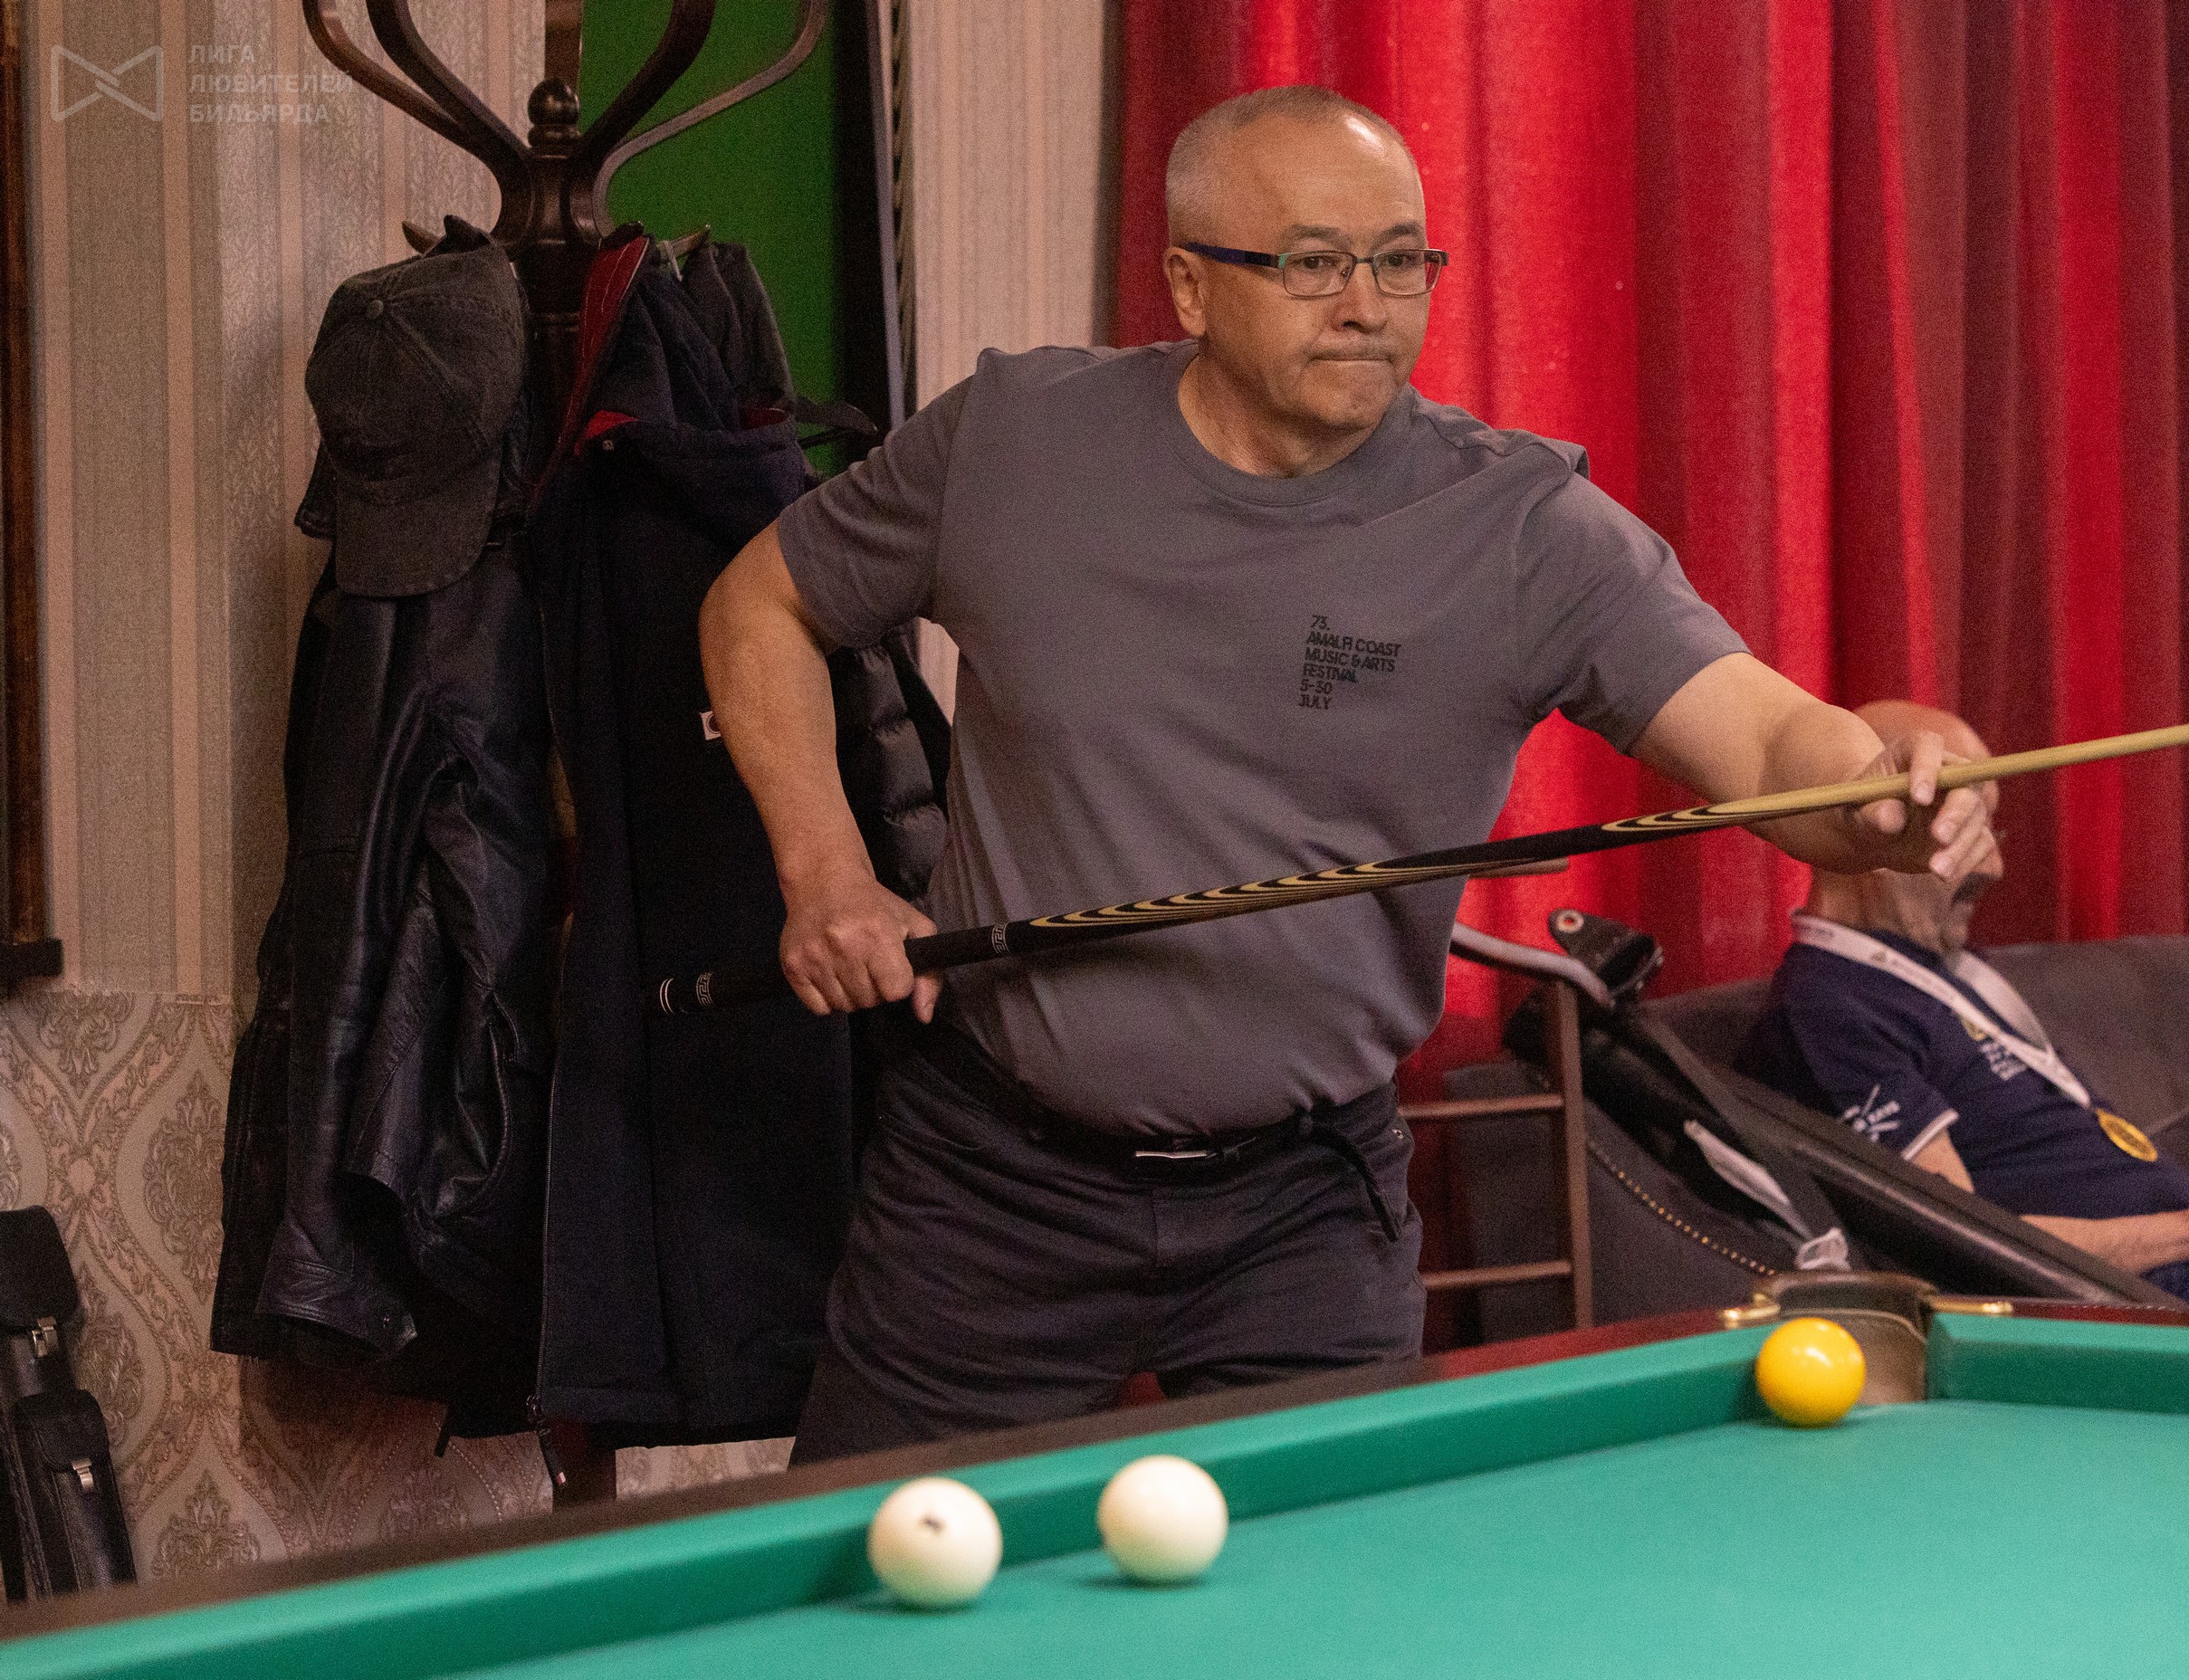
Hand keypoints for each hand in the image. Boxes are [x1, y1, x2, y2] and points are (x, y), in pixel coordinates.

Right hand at [779, 867, 940, 1019]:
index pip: (897, 991)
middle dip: (875, 989)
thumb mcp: (915, 927)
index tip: (892, 967)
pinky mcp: (792, 965)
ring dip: (851, 994)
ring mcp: (814, 957)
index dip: (898, 983)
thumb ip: (929, 974)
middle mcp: (844, 947)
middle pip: (870, 1001)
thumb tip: (924, 1016)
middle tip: (868, 964)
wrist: (823, 881)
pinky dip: (827, 998)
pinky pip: (818, 1008)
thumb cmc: (874, 906)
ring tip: (849, 966)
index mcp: (878, 935)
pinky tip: (830, 974)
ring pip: (844, 1007)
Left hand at [1847, 730, 1995, 884]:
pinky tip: (1945, 875)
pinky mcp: (1969, 829)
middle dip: (1956, 811)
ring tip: (1936, 870)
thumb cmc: (1860, 812)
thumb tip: (1892, 819)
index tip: (1918, 797)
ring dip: (1960, 845)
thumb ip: (1872, 814)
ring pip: (1976, 816)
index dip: (1928, 769)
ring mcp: (1961, 800)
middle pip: (1966, 782)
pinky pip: (1981, 842)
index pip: (1928, 748)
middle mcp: (1945, 771)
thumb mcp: (1855, 813)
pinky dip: (1966, 860)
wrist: (1870, 832)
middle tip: (1939, 836)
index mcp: (1912, 751)